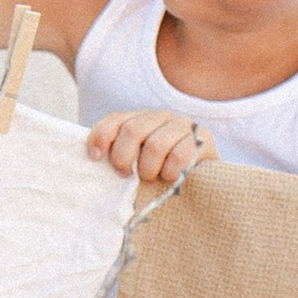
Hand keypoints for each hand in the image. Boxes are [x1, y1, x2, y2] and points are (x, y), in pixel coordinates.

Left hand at [86, 107, 210, 185]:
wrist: (203, 180)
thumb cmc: (161, 173)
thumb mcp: (135, 161)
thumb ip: (117, 154)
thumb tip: (93, 156)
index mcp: (141, 119)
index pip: (115, 120)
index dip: (101, 137)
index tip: (95, 158)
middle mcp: (160, 117)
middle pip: (132, 131)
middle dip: (124, 159)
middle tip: (126, 175)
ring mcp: (183, 126)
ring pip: (155, 145)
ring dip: (148, 169)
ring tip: (151, 177)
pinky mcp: (202, 140)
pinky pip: (180, 155)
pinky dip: (170, 172)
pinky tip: (170, 177)